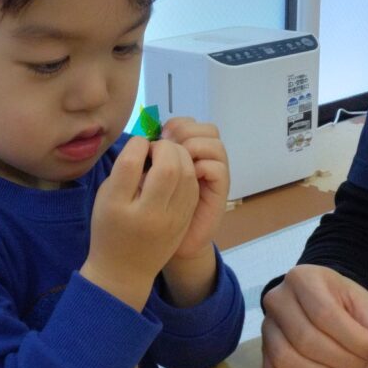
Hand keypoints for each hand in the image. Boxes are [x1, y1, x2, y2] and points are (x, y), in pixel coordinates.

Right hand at [80, 135, 198, 310]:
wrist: (124, 270)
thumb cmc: (109, 229)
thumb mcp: (105, 198)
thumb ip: (123, 171)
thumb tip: (145, 146)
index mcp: (120, 205)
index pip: (134, 160)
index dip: (138, 144)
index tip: (137, 146)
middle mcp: (149, 212)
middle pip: (169, 165)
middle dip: (165, 147)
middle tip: (155, 148)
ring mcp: (171, 219)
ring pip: (187, 174)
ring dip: (179, 156)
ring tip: (166, 156)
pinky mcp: (184, 221)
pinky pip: (193, 187)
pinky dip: (187, 171)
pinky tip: (176, 171)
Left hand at [160, 118, 229, 259]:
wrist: (172, 244)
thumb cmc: (155, 211)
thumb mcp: (148, 180)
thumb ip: (152, 158)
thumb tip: (148, 134)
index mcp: (188, 153)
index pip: (190, 123)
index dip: (176, 123)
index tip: (157, 135)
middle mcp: (205, 160)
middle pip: (207, 128)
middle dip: (185, 130)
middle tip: (166, 143)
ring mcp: (214, 175)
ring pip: (214, 143)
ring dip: (194, 145)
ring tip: (177, 159)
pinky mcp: (219, 192)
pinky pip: (217, 168)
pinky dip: (202, 166)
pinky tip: (186, 175)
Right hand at [261, 265, 367, 367]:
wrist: (312, 298)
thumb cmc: (338, 300)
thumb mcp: (362, 302)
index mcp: (302, 279)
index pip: (325, 315)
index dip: (356, 340)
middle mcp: (276, 301)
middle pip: (306, 340)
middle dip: (344, 361)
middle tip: (367, 366)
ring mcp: (265, 329)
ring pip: (287, 361)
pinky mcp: (262, 353)